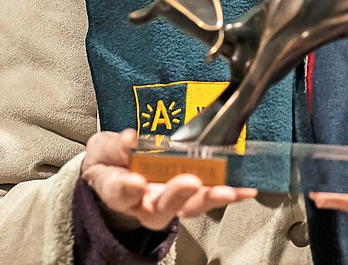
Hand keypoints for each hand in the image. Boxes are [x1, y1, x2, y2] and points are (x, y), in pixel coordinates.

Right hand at [81, 129, 257, 230]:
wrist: (119, 175)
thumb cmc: (111, 163)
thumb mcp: (103, 149)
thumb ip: (113, 146)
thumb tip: (129, 140)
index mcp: (116, 190)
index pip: (119, 192)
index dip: (126, 189)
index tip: (135, 182)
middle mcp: (144, 203)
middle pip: (159, 208)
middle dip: (177, 195)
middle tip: (190, 182)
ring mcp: (169, 202)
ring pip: (188, 207)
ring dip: (208, 198)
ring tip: (225, 190)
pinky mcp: (190, 196)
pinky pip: (209, 198)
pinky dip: (229, 194)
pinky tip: (244, 190)